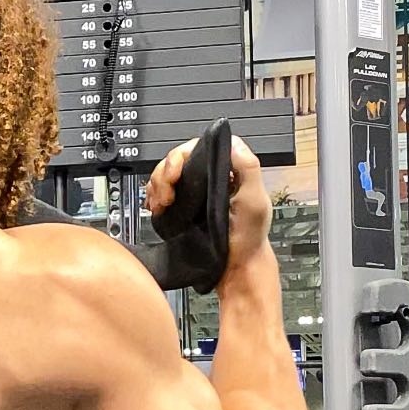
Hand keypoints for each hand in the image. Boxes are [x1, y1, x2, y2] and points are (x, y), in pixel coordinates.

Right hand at [145, 135, 272, 276]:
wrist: (235, 267)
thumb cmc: (249, 237)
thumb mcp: (254, 200)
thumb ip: (248, 168)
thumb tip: (231, 142)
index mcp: (227, 169)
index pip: (198, 147)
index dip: (182, 155)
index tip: (176, 172)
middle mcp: (209, 177)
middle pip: (177, 158)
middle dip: (165, 172)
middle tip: (166, 194)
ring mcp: (194, 192)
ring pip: (165, 173)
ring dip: (157, 184)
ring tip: (161, 203)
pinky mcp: (182, 207)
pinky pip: (161, 192)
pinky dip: (153, 196)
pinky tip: (157, 207)